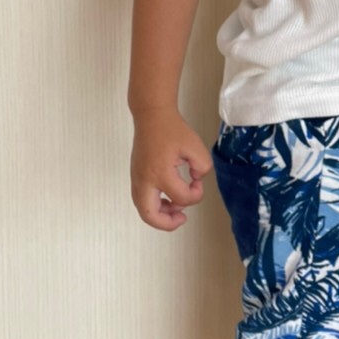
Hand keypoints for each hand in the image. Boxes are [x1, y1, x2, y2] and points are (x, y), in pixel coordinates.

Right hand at [130, 107, 213, 229]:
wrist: (151, 116)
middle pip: (150, 215)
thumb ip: (202, 167)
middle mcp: (145, 180)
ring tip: (176, 208)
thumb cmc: (172, 129)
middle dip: (167, 222)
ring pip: (143, 209)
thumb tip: (195, 180)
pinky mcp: (135, 176)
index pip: (181, 198)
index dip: (195, 195)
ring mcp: (136, 179)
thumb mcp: (196, 146)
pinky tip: (167, 198)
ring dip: (160, 214)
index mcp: (161, 173)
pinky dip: (153, 205)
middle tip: (182, 218)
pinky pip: (141, 199)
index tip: (198, 183)